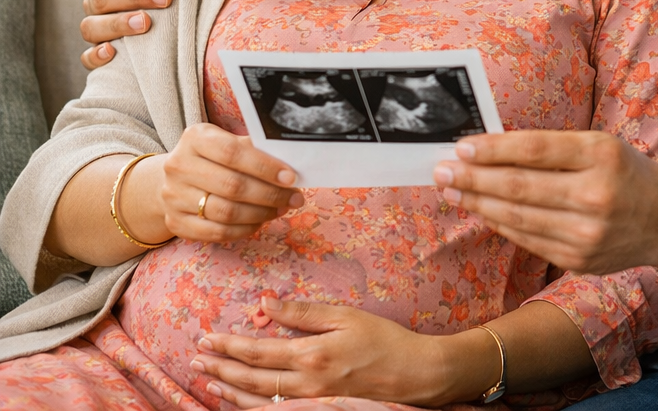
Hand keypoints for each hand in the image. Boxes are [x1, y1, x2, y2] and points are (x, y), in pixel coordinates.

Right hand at [123, 124, 304, 246]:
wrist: (174, 178)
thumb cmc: (212, 156)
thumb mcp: (227, 141)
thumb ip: (253, 149)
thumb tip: (290, 163)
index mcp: (195, 138)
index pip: (233, 153)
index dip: (265, 167)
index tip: (290, 177)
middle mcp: (179, 166)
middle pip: (232, 186)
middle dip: (270, 194)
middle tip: (294, 198)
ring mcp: (173, 196)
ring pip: (226, 212)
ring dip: (261, 213)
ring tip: (281, 209)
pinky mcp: (175, 222)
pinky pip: (216, 233)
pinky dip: (244, 229)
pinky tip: (260, 221)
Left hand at [191, 297, 454, 407]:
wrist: (413, 375)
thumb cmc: (384, 339)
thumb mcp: (346, 316)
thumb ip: (304, 311)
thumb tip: (266, 304)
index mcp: (311, 354)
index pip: (257, 351)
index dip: (228, 346)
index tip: (206, 338)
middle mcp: (306, 383)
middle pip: (251, 379)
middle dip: (220, 368)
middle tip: (197, 360)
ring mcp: (311, 401)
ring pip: (259, 401)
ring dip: (230, 390)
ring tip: (210, 380)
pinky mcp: (320, 410)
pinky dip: (252, 406)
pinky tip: (242, 399)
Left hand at [434, 130, 657, 274]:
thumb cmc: (626, 172)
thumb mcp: (598, 145)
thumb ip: (551, 147)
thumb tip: (490, 148)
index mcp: (601, 155)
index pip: (535, 149)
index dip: (494, 149)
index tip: (461, 146)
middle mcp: (595, 196)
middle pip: (519, 187)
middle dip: (473, 179)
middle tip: (441, 171)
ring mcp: (587, 235)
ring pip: (518, 219)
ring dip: (478, 204)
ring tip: (452, 191)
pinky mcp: (579, 262)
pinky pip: (528, 240)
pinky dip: (501, 225)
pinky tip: (482, 212)